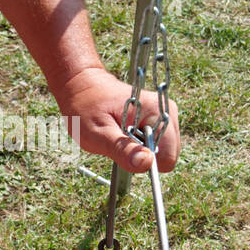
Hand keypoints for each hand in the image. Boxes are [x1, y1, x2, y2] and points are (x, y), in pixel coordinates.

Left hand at [54, 65, 179, 173]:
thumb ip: (123, 150)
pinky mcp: (157, 119)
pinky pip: (155, 144)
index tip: (125, 151)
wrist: (80, 86)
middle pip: (167, 155)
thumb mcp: (98, 133)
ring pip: (161, 151)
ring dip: (138, 150)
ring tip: (118, 133)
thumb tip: (146, 163)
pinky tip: (122, 131)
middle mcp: (166, 112)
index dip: (146, 162)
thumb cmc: (85, 106)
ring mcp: (163, 115)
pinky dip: (137, 145)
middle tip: (118, 139)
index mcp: (156, 112)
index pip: (168, 156)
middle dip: (142, 155)